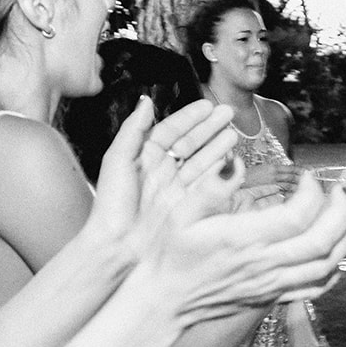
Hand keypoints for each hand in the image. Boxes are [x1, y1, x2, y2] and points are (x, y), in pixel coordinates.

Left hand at [93, 98, 241, 255]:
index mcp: (144, 155)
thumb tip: (146, 101)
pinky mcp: (187, 204)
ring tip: (234, 134)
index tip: (207, 106)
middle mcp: (162, 169)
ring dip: (219, 147)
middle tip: (228, 113)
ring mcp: (176, 187)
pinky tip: (230, 160)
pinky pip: (206, 183)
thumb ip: (133, 129)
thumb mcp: (117, 160)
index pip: (171, 129)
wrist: (119, 244)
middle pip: (190, 142)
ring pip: (202, 161)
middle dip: (210, 128)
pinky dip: (220, 171)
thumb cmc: (112, 204)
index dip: (190, 117)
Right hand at [142, 179, 345, 321]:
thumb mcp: (180, 212)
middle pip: (322, 241)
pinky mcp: (272, 297)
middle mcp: (263, 264)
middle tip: (339, 192)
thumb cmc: (170, 253)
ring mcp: (271, 284)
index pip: (297, 216)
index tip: (308, 177)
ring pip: (325, 266)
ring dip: (344, 239)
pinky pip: (316, 288)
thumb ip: (211, 186)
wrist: (164, 300)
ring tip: (343, 215)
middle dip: (341, 212)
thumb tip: (235, 161)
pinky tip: (334, 250)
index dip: (313, 193)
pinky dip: (334, 269)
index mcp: (242, 239)